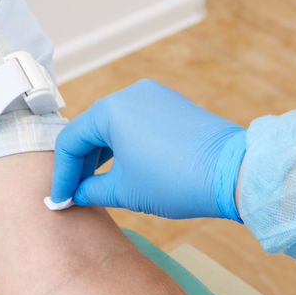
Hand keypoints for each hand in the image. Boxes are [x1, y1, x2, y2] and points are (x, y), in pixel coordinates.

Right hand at [50, 79, 246, 220]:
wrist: (235, 171)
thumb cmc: (177, 180)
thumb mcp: (125, 190)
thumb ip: (91, 190)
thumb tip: (76, 195)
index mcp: (111, 109)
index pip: (71, 141)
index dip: (62, 174)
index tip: (60, 200)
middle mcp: (129, 94)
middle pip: (90, 129)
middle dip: (81, 163)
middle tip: (76, 193)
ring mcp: (153, 96)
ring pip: (114, 124)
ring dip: (102, 154)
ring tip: (98, 183)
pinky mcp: (172, 104)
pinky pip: (136, 121)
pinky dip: (125, 144)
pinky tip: (125, 167)